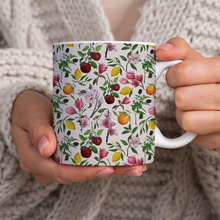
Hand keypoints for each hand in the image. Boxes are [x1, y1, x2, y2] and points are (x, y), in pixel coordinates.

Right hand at [11, 90, 145, 183]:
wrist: (29, 107)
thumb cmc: (28, 109)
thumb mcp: (31, 115)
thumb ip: (38, 131)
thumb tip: (48, 149)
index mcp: (36, 160)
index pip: (62, 172)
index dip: (85, 173)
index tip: (106, 169)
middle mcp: (50, 164)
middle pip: (80, 173)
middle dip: (108, 172)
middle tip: (134, 168)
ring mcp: (61, 159)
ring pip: (87, 168)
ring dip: (113, 167)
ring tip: (136, 164)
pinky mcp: (69, 152)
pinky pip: (88, 159)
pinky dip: (106, 158)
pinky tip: (124, 156)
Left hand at [155, 37, 219, 149]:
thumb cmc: (208, 80)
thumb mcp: (198, 60)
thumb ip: (179, 50)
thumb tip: (160, 52)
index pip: (183, 73)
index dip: (173, 76)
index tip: (176, 77)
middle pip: (182, 98)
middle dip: (180, 96)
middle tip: (189, 94)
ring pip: (187, 120)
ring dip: (184, 114)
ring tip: (196, 108)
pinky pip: (193, 136)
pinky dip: (192, 129)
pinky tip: (203, 120)